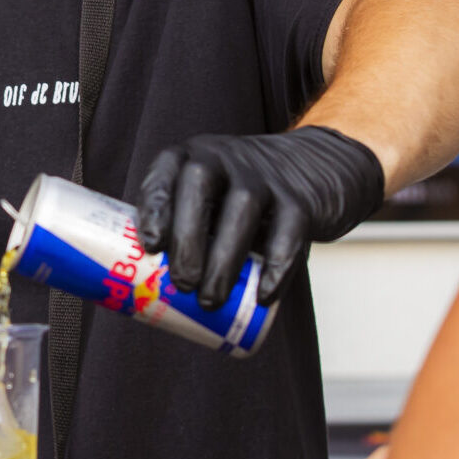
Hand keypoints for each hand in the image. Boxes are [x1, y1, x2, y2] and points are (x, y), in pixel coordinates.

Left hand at [136, 125, 384, 309]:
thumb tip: (147, 295)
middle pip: (199, 184)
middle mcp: (226, 158)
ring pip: (243, 208)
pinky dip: (276, 268)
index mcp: (193, 158)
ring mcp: (265, 176)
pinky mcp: (300, 201)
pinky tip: (264, 296)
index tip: (151, 246)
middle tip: (182, 284)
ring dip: (224, 259)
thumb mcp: (208, 199)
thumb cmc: (238, 199)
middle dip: (187, 237)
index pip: (166, 172)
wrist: (311, 169)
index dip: (155, 206)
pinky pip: (288, 233)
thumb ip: (181, 231)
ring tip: (210, 300)